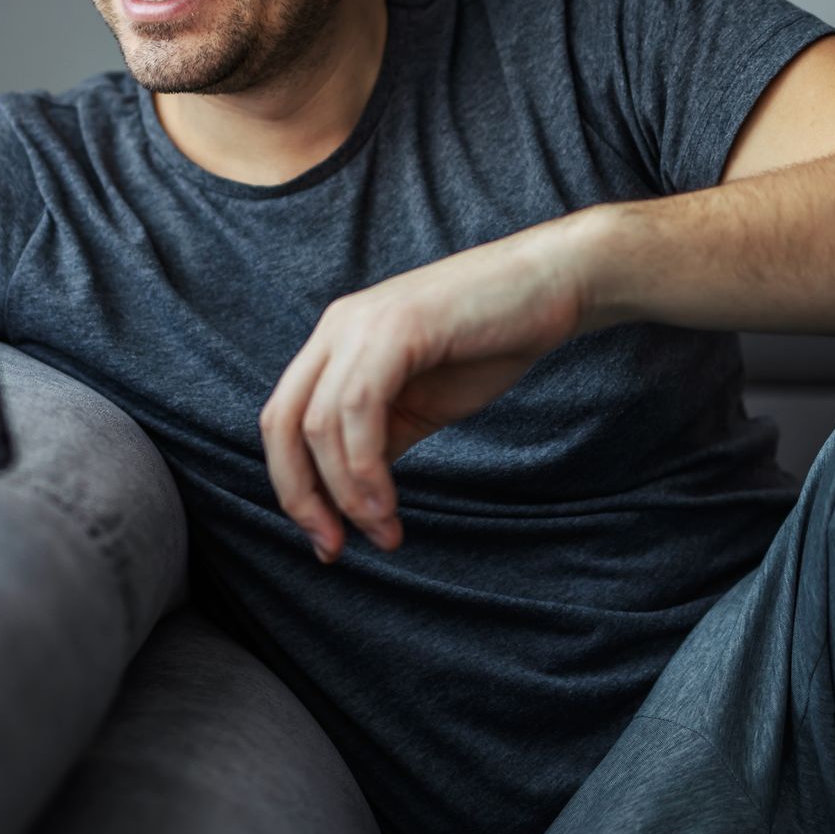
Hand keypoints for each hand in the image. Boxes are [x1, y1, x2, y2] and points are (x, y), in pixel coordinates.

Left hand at [259, 217, 588, 562]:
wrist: (553, 285)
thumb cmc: (492, 341)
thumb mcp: (421, 403)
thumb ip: (379, 440)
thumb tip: (349, 497)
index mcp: (335, 345)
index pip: (285, 422)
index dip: (295, 487)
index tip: (326, 539)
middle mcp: (336, 329)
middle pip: (282, 423)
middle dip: (300, 496)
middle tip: (332, 547)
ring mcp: (362, 324)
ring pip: (319, 424)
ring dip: (345, 493)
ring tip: (382, 530)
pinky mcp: (397, 327)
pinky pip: (358, 408)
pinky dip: (365, 467)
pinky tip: (388, 503)